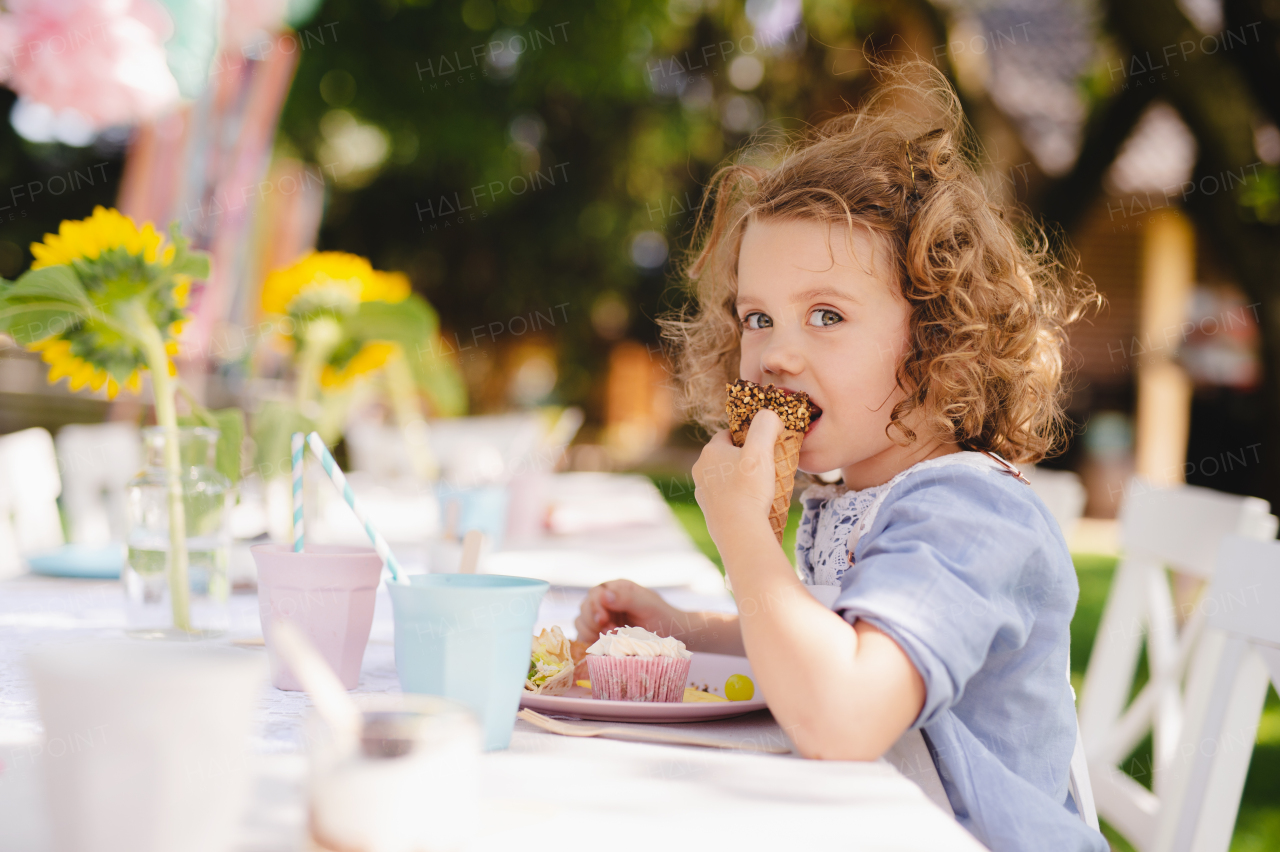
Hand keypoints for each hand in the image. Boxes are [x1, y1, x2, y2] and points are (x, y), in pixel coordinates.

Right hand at [573, 579, 682, 643]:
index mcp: (616, 589)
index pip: (594, 594)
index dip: (595, 607)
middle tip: (610, 631)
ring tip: (611, 637)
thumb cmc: (662, 616)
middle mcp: (605, 602)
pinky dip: (589, 641)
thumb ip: (627, 597)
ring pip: (581, 622)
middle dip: (593, 622)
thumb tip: (604, 596)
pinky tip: (604, 644)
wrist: (672, 634)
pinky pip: (584, 636)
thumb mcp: (647, 604)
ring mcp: (602, 618)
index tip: (604, 620)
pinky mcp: (600, 634)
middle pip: (584, 608)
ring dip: (591, 632)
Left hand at [692, 408, 782, 547]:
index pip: (729, 433)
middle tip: (766, 467)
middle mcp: (700, 469)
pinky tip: (752, 504)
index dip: (749, 438)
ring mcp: (702, 491)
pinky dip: (737, 496)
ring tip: (761, 488)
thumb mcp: (761, 450)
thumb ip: (765, 424)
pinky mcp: (709, 510)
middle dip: (744, 458)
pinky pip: (725, 496)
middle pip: (726, 455)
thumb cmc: (749, 488)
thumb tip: (771, 415)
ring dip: (740, 478)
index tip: (764, 448)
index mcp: (710, 451)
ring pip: (725, 476)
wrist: (738, 531)